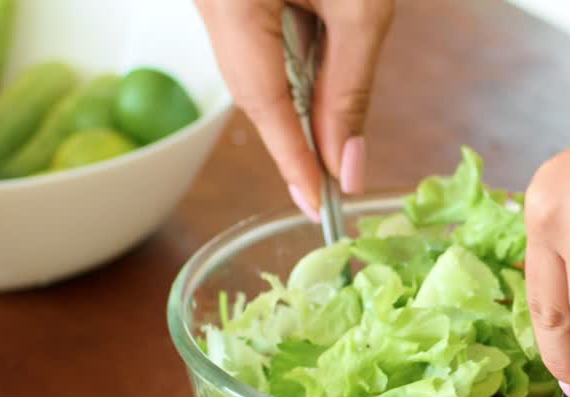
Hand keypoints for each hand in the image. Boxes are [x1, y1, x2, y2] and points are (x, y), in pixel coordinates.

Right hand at [195, 0, 394, 218]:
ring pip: (254, 69)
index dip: (293, 160)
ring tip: (333, 118)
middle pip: (254, 91)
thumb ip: (350, 87)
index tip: (317, 204)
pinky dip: (290, 62)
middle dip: (299, 134)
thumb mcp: (360, 8)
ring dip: (299, 92)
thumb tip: (344, 161)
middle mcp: (209, 0)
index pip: (263, 103)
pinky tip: (318, 60)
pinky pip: (254, 43)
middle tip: (332, 182)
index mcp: (232, 0)